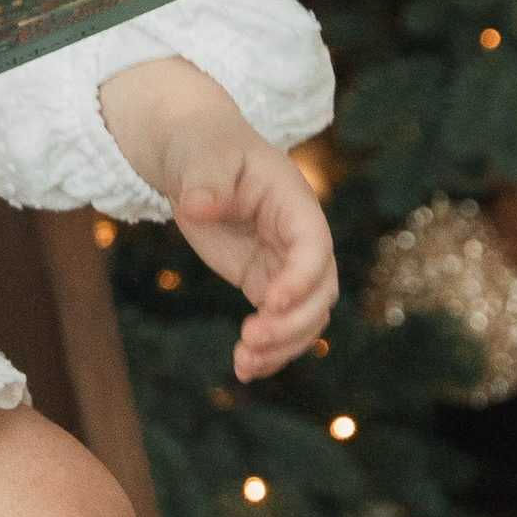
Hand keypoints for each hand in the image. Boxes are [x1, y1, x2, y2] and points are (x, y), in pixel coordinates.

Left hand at [95, 58, 336, 383]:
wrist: (197, 155)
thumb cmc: (205, 147)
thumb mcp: (203, 156)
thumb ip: (205, 181)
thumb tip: (198, 207)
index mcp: (295, 203)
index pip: (314, 246)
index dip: (300, 277)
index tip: (269, 302)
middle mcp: (300, 238)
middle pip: (319, 291)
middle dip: (292, 322)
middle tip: (251, 339)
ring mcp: (284, 264)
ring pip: (306, 317)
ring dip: (283, 346)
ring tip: (244, 363)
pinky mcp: (264, 281)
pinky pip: (280, 322)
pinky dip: (269, 349)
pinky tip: (244, 369)